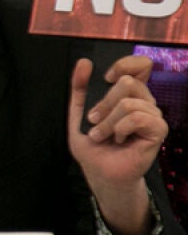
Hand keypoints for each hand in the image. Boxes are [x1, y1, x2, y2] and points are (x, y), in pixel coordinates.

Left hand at [69, 56, 162, 234]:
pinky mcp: (157, 131)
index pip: (140, 65)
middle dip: (103, 103)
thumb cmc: (92, 144)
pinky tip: (118, 139)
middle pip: (128, 82)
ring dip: (108, 121)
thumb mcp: (78, 113)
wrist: (99, 171)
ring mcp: (152, 116)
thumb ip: (80, 88)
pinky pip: (138, 117)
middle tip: (94, 121)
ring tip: (102, 135)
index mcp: (128, 93)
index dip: (125, 64)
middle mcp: (143, 101)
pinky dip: (120, 128)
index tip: (107, 77)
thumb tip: (84, 63)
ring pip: (129, 102)